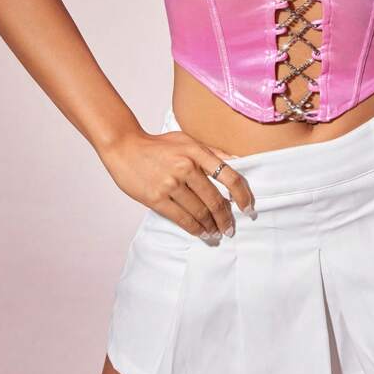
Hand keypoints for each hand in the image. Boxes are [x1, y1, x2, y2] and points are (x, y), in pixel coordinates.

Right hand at [98, 127, 255, 238]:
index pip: (229, 176)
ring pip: (199, 212)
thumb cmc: (158, 144)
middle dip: (226, 218)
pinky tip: (202, 233)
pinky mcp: (156, 198)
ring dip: (211, 226)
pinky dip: (195, 229)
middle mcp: (186, 167)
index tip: (248, 207)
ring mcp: (171, 184)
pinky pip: (181, 219)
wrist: (125, 147)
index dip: (242, 194)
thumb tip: (238, 162)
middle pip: (215, 200)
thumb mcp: (187, 140)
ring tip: (217, 232)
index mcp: (197, 152)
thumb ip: (212, 152)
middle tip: (231, 228)